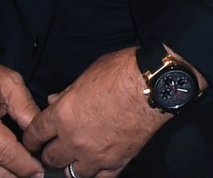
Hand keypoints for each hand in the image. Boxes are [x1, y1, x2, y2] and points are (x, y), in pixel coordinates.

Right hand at [0, 66, 42, 177]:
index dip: (22, 165)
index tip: (37, 172)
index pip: (4, 151)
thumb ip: (23, 106)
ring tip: (18, 175)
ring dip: (2, 176)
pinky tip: (4, 170)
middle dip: (12, 175)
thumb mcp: (7, 83)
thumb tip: (37, 128)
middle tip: (31, 176)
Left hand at [23, 49, 168, 176]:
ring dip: (72, 163)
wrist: (156, 82)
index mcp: (63, 114)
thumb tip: (54, 100)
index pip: (35, 134)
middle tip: (59, 144)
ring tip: (78, 155)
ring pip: (71, 172)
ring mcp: (94, 154)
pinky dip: (97, 172)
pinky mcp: (116, 161)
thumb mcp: (90, 72)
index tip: (35, 137)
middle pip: (50, 157)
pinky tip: (98, 164)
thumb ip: (68, 91)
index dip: (32, 136)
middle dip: (52, 150)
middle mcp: (73, 139)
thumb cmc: (123, 70)